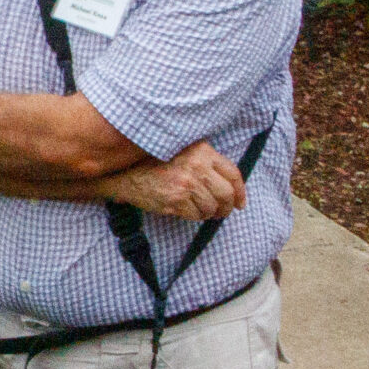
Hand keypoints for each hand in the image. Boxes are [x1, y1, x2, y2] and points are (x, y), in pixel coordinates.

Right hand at [107, 142, 249, 219]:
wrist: (128, 172)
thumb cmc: (159, 162)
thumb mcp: (186, 151)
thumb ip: (208, 162)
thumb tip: (232, 187)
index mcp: (203, 151)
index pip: (233, 173)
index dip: (240, 192)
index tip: (240, 202)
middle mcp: (197, 167)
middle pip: (226, 194)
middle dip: (228, 207)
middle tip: (223, 211)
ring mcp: (186, 185)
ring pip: (211, 208)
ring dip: (209, 213)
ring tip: (202, 210)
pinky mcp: (175, 201)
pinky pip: (196, 216)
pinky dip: (195, 216)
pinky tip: (189, 210)